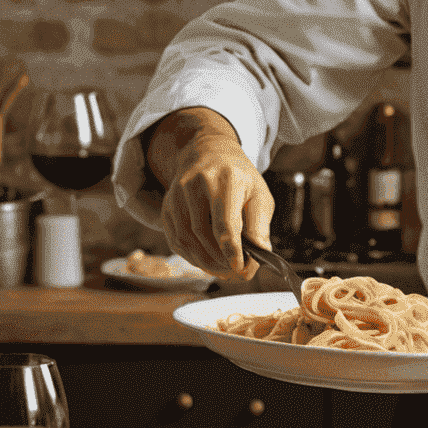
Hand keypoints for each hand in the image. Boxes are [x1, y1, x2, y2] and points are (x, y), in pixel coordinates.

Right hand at [153, 115, 274, 279]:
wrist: (210, 153)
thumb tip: (258, 257)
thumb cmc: (240, 178)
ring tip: (222, 271)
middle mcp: (197, 183)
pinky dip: (191, 256)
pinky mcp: (168, 204)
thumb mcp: (259, 195)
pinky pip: (175, 238)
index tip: (240, 269)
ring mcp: (178, 193)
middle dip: (220, 260)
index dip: (232, 250)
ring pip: (186, 238)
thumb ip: (259, 226)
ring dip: (204, 262)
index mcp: (226, 179)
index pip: (225, 222)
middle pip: (203, 233)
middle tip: (235, 274)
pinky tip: (206, 261)